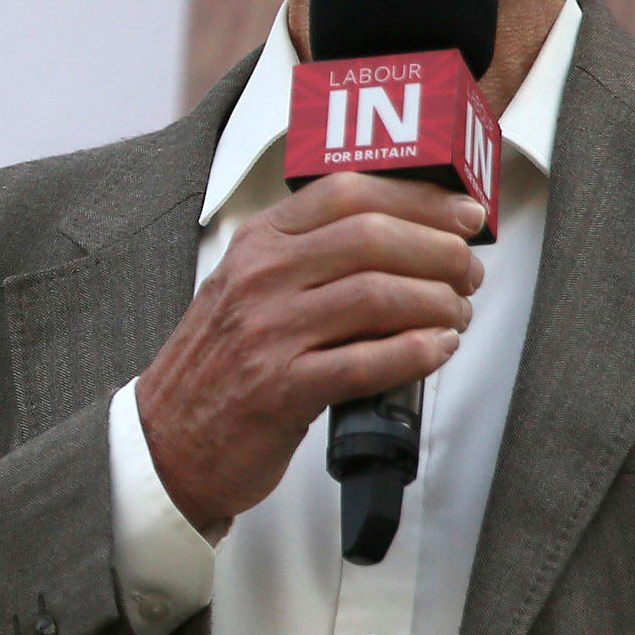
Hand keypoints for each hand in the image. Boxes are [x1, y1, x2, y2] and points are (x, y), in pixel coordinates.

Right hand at [135, 172, 486, 531]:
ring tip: (457, 314)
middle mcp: (260, 278)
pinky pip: (367, 361)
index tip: (462, 214)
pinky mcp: (282, 388)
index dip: (420, 198)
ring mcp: (268, 332)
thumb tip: (407, 236)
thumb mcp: (249, 287)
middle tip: (467, 271)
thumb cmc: (220, 364)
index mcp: (257, 243)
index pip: (347, 192)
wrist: (166, 441)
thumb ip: (311, 256)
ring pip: (379, 295)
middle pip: (373, 238)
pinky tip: (438, 349)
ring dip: (438, 303)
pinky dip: (417, 353)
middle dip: (440, 252)